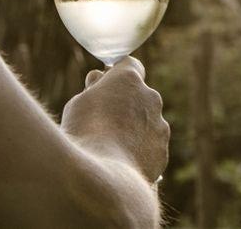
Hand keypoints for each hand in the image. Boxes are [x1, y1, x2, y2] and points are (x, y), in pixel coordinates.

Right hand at [60, 57, 169, 182]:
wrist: (102, 174)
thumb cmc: (84, 132)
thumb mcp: (79, 103)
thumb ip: (94, 89)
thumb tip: (98, 79)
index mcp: (129, 79)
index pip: (130, 65)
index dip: (117, 75)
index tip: (106, 85)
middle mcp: (151, 97)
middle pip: (139, 96)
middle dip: (125, 104)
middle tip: (102, 121)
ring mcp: (160, 125)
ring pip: (147, 122)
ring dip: (133, 129)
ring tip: (110, 147)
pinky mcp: (162, 151)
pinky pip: (150, 146)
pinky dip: (139, 151)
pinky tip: (121, 162)